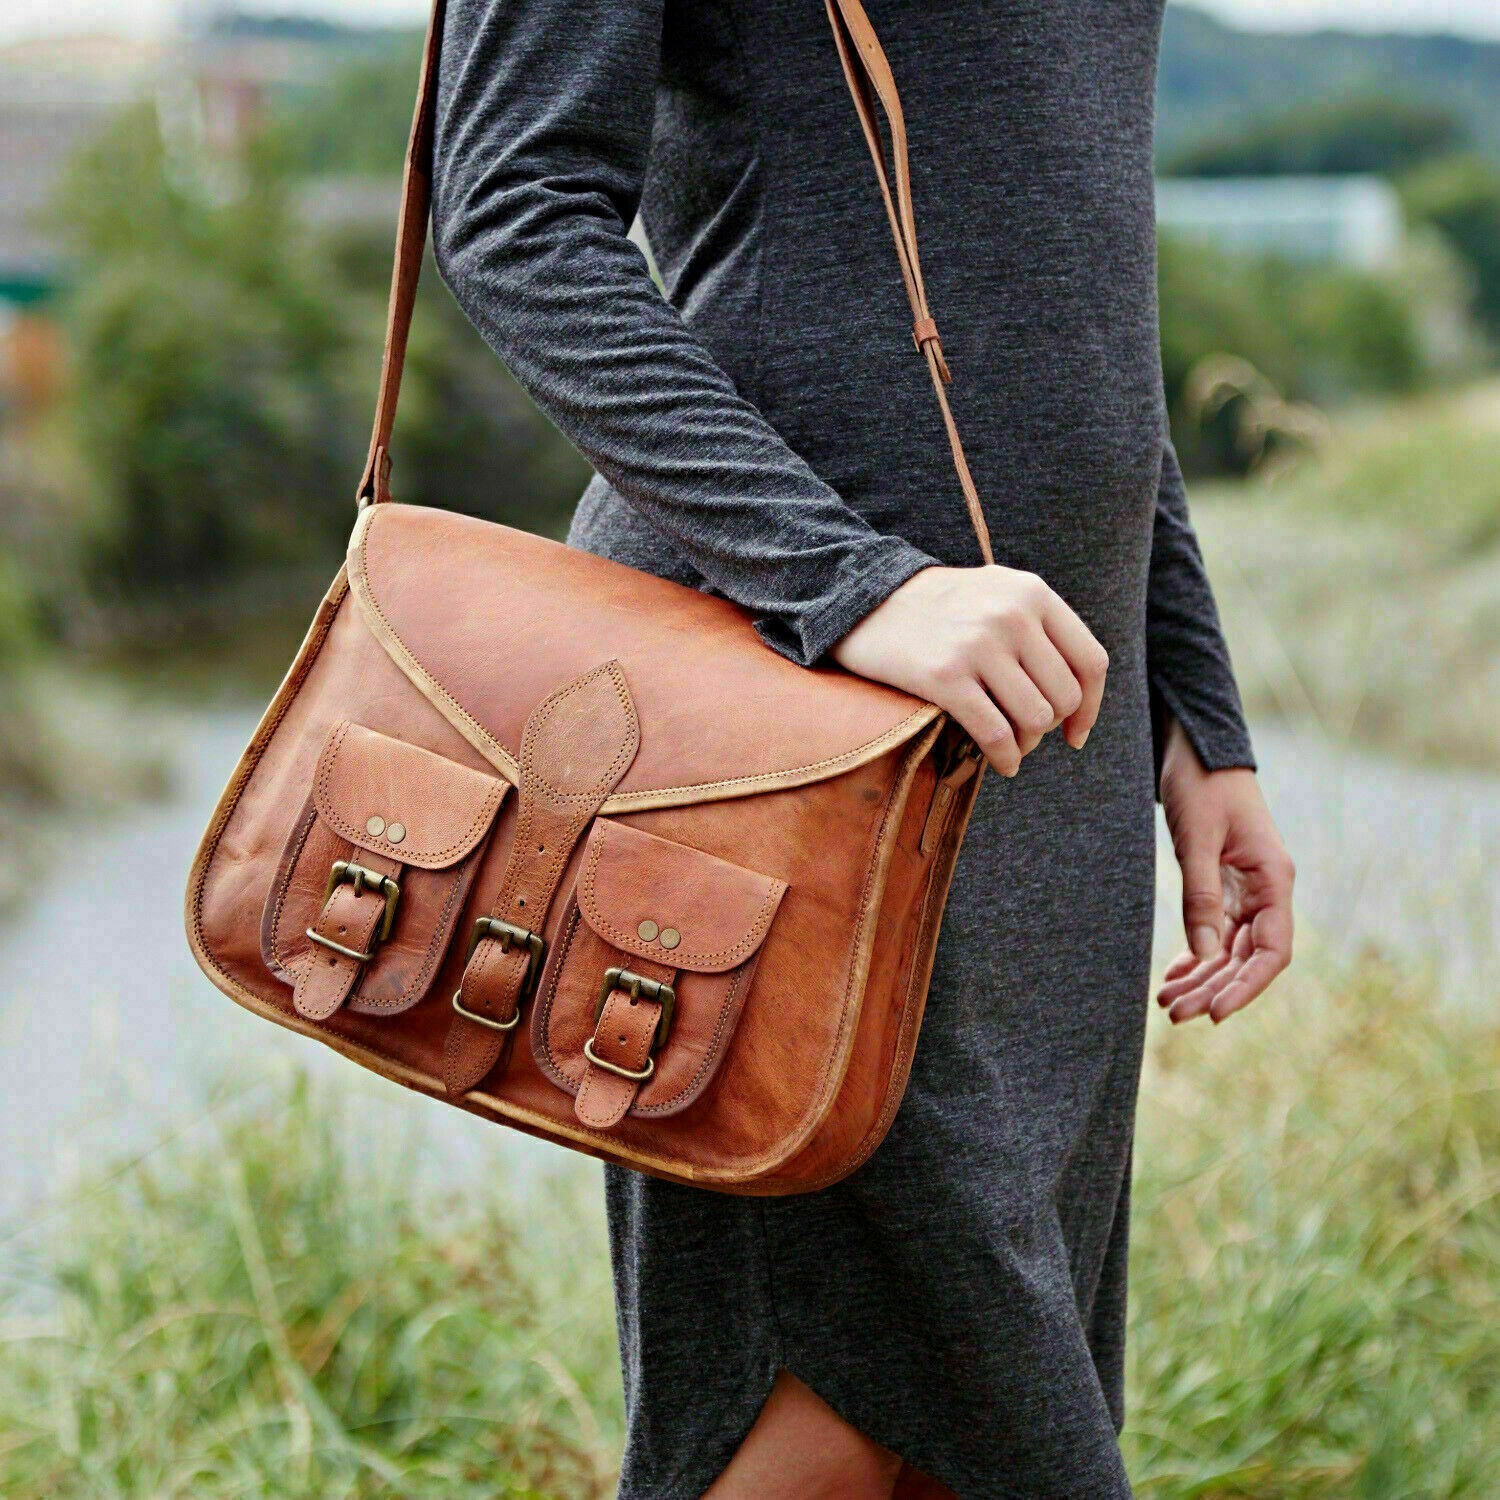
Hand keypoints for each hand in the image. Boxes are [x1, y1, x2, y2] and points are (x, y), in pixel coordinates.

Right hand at [831, 565, 1108, 775]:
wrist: (862, 599)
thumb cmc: (934, 608)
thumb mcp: (995, 594)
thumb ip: (1037, 627)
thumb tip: (1077, 696)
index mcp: (1032, 593)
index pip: (1090, 662)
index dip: (1091, 707)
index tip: (1076, 734)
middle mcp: (1011, 615)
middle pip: (1064, 697)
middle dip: (1049, 728)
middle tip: (1025, 735)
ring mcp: (978, 645)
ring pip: (1035, 719)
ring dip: (1026, 744)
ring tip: (1010, 746)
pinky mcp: (944, 676)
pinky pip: (996, 733)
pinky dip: (1005, 757)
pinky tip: (1000, 763)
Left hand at [1156, 716, 1294, 1022]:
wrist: (1194, 746)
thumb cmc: (1201, 784)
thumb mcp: (1198, 838)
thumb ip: (1201, 895)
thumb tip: (1206, 955)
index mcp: (1274, 879)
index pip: (1272, 951)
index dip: (1246, 987)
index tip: (1215, 1014)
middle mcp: (1266, 890)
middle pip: (1247, 958)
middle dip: (1214, 989)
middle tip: (1174, 1014)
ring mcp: (1245, 888)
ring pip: (1228, 950)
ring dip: (1201, 977)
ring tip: (1166, 1002)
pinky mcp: (1222, 883)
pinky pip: (1215, 931)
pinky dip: (1195, 955)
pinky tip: (1173, 975)